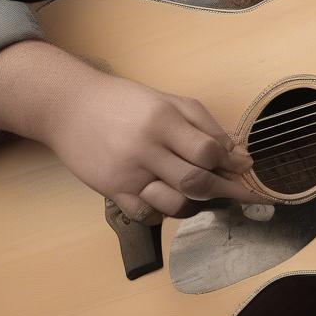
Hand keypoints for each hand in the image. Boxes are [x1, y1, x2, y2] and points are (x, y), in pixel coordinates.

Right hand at [39, 69, 267, 223]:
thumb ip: (205, 125)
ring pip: (174, 204)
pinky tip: (170, 199)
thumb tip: (238, 152)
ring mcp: (127, 174)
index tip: (245, 166)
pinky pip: (148, 215)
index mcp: (162, 121)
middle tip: (243, 193)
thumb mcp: (169, 101)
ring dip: (197, 203)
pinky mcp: (111, 191)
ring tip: (204, 194)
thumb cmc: (126, 101)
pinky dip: (165, 211)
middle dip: (226, 190)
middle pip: (195, 181)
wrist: (70, 107)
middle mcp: (145, 149)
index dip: (231, 162)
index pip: (207, 150)